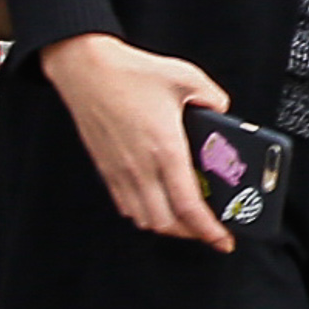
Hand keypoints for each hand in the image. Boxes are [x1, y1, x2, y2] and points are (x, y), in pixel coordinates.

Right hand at [40, 32, 234, 250]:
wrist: (85, 68)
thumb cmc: (128, 72)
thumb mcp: (186, 77)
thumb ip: (214, 98)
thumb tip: (223, 111)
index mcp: (165, 149)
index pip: (189, 206)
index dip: (209, 230)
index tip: (223, 240)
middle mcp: (141, 167)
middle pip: (166, 224)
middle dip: (191, 234)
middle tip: (210, 228)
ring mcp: (120, 171)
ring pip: (144, 220)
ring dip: (168, 226)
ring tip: (186, 218)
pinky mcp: (106, 169)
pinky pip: (126, 206)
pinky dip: (145, 213)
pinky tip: (158, 201)